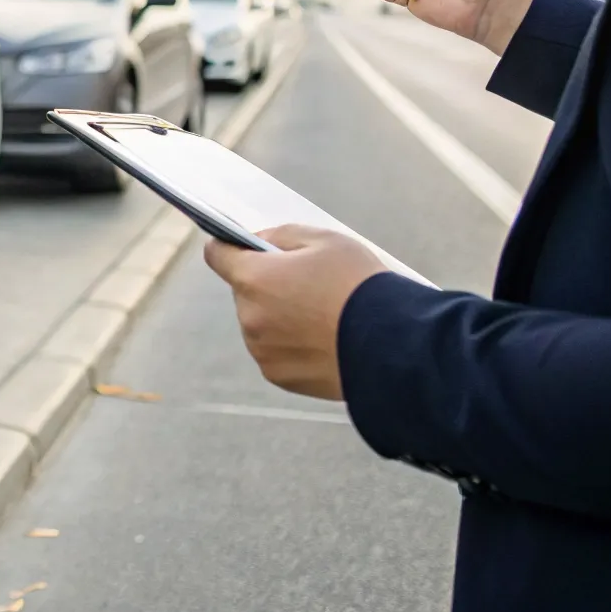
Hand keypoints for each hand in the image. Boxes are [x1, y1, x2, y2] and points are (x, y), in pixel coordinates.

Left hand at [203, 225, 388, 400]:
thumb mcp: (326, 241)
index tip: (241, 248)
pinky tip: (324, 341)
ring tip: (321, 318)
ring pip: (260, 324)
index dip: (229, 248)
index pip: (218, 255)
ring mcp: (261, 349)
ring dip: (278, 318)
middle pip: (245, 292)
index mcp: (255, 278)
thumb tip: (258, 241)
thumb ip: (282, 236)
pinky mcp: (278, 375)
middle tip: (307, 286)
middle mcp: (249, 316)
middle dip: (267, 286)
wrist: (392, 345)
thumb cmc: (360, 286)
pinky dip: (291, 346)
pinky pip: (275, 352)